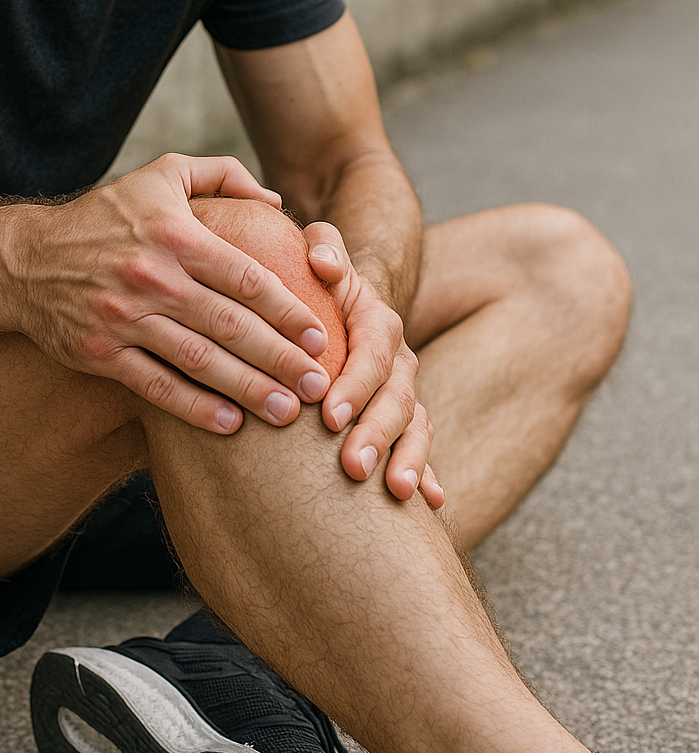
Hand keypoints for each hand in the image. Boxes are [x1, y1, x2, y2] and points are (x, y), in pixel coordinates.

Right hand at [12, 154, 334, 433]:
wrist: (24, 259)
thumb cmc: (104, 216)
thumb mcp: (161, 174)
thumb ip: (223, 175)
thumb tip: (275, 203)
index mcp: (174, 234)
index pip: (244, 277)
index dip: (287, 310)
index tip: (319, 336)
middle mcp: (151, 277)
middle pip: (230, 325)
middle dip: (280, 359)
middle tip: (319, 386)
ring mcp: (123, 319)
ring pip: (198, 360)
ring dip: (247, 390)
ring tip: (287, 413)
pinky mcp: (100, 353)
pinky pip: (154, 386)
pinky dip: (193, 408)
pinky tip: (229, 425)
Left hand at [304, 222, 444, 508]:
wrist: (346, 295)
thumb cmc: (320, 279)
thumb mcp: (322, 255)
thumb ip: (323, 248)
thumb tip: (321, 260)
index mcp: (377, 324)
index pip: (371, 355)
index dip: (354, 385)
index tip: (330, 416)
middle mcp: (398, 361)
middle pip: (396, 399)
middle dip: (376, 434)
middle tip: (353, 466)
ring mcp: (404, 391)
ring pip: (414, 427)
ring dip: (408, 459)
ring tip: (397, 492)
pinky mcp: (403, 418)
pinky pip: (420, 446)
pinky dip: (428, 473)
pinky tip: (433, 503)